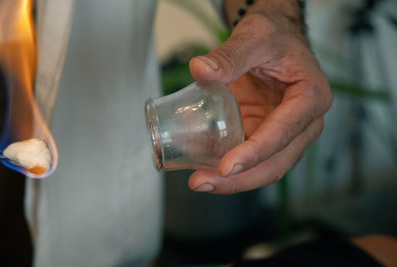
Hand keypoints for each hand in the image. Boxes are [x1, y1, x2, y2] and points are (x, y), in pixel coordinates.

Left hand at [187, 14, 331, 193]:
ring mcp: (286, 134)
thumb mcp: (255, 36)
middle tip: (203, 181)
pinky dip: (231, 170)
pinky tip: (206, 169)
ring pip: (265, 168)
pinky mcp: (267, 136)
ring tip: (200, 181)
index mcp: (311, 97)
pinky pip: (252, 160)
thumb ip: (229, 55)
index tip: (226, 167)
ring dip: (234, 181)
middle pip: (276, 162)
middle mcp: (304, 123)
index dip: (255, 153)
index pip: (284, 133)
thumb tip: (200, 70)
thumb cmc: (274, 38)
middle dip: (240, 179)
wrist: (276, 41)